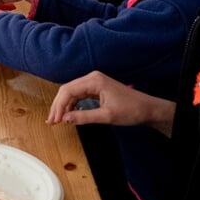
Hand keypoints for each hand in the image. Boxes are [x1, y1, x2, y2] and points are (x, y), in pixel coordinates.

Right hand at [47, 70, 173, 132]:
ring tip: (57, 120)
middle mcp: (92, 78)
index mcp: (94, 80)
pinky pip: (79, 94)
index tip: (54, 120)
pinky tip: (68, 114)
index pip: (68, 91)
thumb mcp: (106, 116)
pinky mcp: (96, 88)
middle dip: (58, 105)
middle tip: (52, 121)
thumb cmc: (132, 110)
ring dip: (63, 105)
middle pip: (67, 90)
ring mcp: (94, 82)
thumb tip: (65, 118)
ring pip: (71, 92)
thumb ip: (83, 116)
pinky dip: (71, 104)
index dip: (58, 106)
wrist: (148, 109)